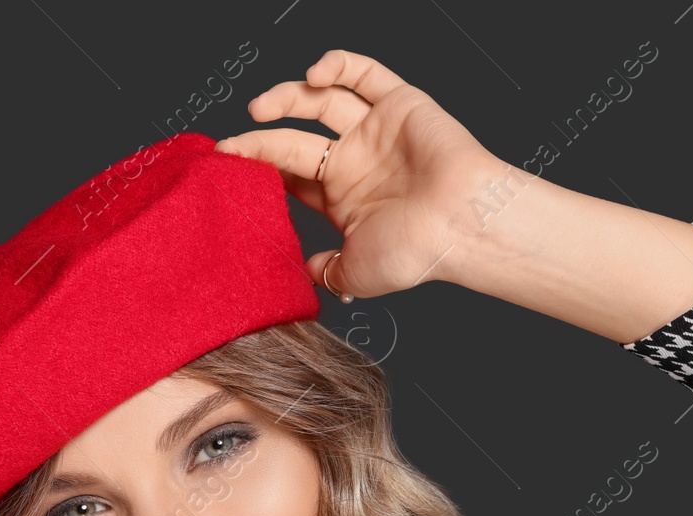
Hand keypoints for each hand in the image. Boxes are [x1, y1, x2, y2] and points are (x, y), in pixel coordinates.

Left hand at [215, 48, 501, 299]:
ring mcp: (376, 131)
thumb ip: (327, 272)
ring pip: (322, 101)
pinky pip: (364, 73)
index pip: (292, 174)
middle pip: (296, 138)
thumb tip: (307, 274)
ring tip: (260, 108)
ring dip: (287, 96)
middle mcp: (357, 161)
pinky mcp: (399, 103)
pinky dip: (337, 65)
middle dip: (261, 139)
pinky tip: (314, 75)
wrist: (461, 224)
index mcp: (344, 197)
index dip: (261, 168)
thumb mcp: (355, 274)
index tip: (231, 168)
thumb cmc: (417, 252)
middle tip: (233, 144)